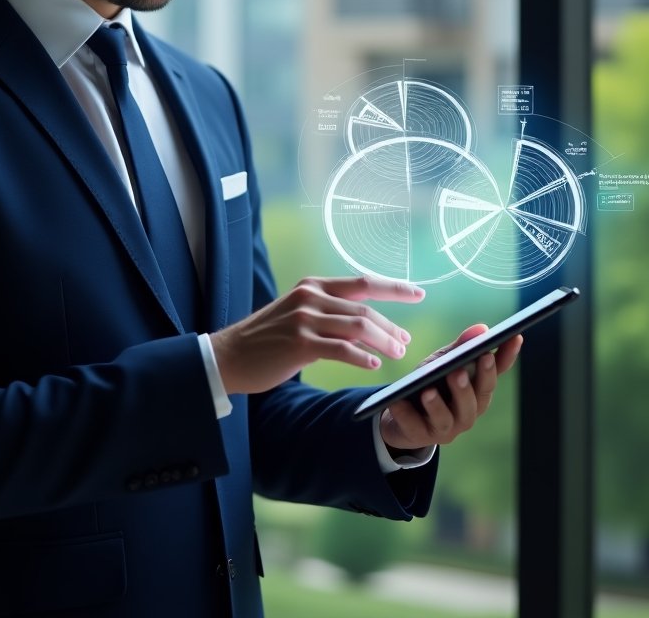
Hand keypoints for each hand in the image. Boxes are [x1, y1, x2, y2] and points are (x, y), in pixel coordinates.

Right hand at [210, 275, 425, 395]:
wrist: (230, 355)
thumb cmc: (267, 338)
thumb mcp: (297, 313)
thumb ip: (328, 313)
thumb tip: (364, 324)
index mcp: (313, 286)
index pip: (363, 282)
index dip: (394, 288)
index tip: (418, 293)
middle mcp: (311, 297)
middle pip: (365, 308)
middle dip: (391, 326)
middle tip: (406, 342)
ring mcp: (305, 319)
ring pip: (359, 327)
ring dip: (384, 342)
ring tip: (397, 353)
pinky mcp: (300, 343)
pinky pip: (342, 350)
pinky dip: (362, 358)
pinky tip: (373, 366)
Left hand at [379, 325, 522, 452]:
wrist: (399, 416)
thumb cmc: (428, 384)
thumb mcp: (441, 363)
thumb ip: (459, 348)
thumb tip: (482, 329)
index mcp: (477, 391)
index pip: (496, 373)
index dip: (507, 356)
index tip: (514, 336)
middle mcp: (468, 412)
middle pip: (476, 398)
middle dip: (472, 382)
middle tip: (464, 368)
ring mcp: (447, 427)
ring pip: (447, 417)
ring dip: (438, 404)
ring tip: (428, 391)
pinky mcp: (422, 436)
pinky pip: (414, 425)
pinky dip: (405, 414)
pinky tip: (397, 401)